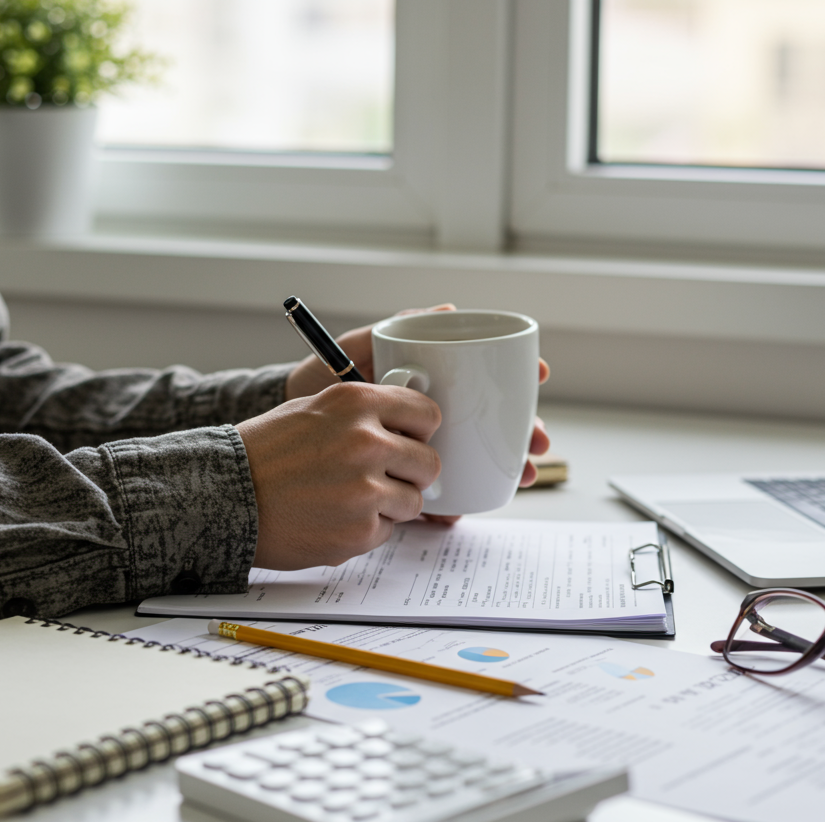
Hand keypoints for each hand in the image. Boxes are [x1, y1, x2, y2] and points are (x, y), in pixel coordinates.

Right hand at [237, 382, 441, 569]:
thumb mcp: (314, 409)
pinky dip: (365, 528)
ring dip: (389, 503)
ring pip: (412, 502)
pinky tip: (332, 518)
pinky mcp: (358, 532)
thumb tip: (409, 427)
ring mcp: (364, 491)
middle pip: (429, 462)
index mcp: (356, 403)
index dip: (420, 430)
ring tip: (348, 498)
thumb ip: (364, 415)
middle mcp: (365, 443)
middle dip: (411, 472)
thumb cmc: (264, 452)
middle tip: (382, 475)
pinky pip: (386, 531)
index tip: (409, 439)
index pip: (428, 413)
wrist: (223, 496)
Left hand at [282, 304, 551, 525]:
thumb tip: (447, 310)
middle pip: (493, 424)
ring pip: (475, 461)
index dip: (518, 378)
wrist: (283, 419)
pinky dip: (454, 503)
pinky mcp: (400, 479)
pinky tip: (465, 509)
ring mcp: (420, 449)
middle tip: (540, 441)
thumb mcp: (360, 346)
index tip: (538, 374)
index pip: (487, 379)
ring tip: (524, 474)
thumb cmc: (322, 376)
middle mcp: (435, 416)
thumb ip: (401, 325)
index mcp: (432, 383)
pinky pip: (437, 494)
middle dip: (525, 432)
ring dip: (504, 469)